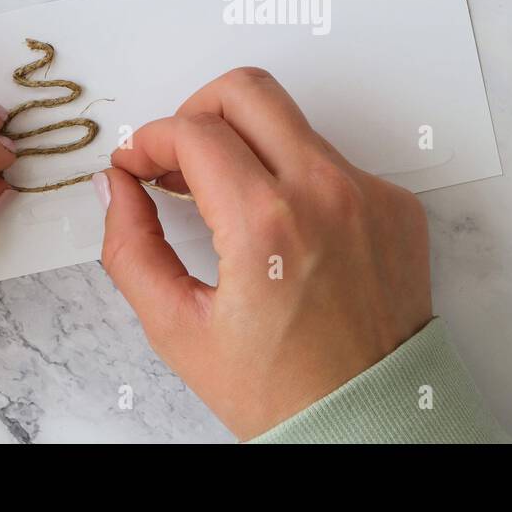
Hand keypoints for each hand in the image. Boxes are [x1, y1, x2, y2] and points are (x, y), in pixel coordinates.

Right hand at [99, 68, 432, 439]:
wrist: (371, 421)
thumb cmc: (281, 391)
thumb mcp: (179, 328)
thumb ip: (131, 246)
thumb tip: (115, 185)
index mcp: (268, 225)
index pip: (193, 131)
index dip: (148, 139)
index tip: (136, 163)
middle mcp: (326, 193)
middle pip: (247, 90)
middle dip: (196, 111)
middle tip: (178, 157)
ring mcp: (369, 194)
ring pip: (292, 122)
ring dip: (246, 144)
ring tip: (222, 197)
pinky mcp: (396, 205)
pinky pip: (333, 161)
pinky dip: (294, 178)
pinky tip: (279, 229)